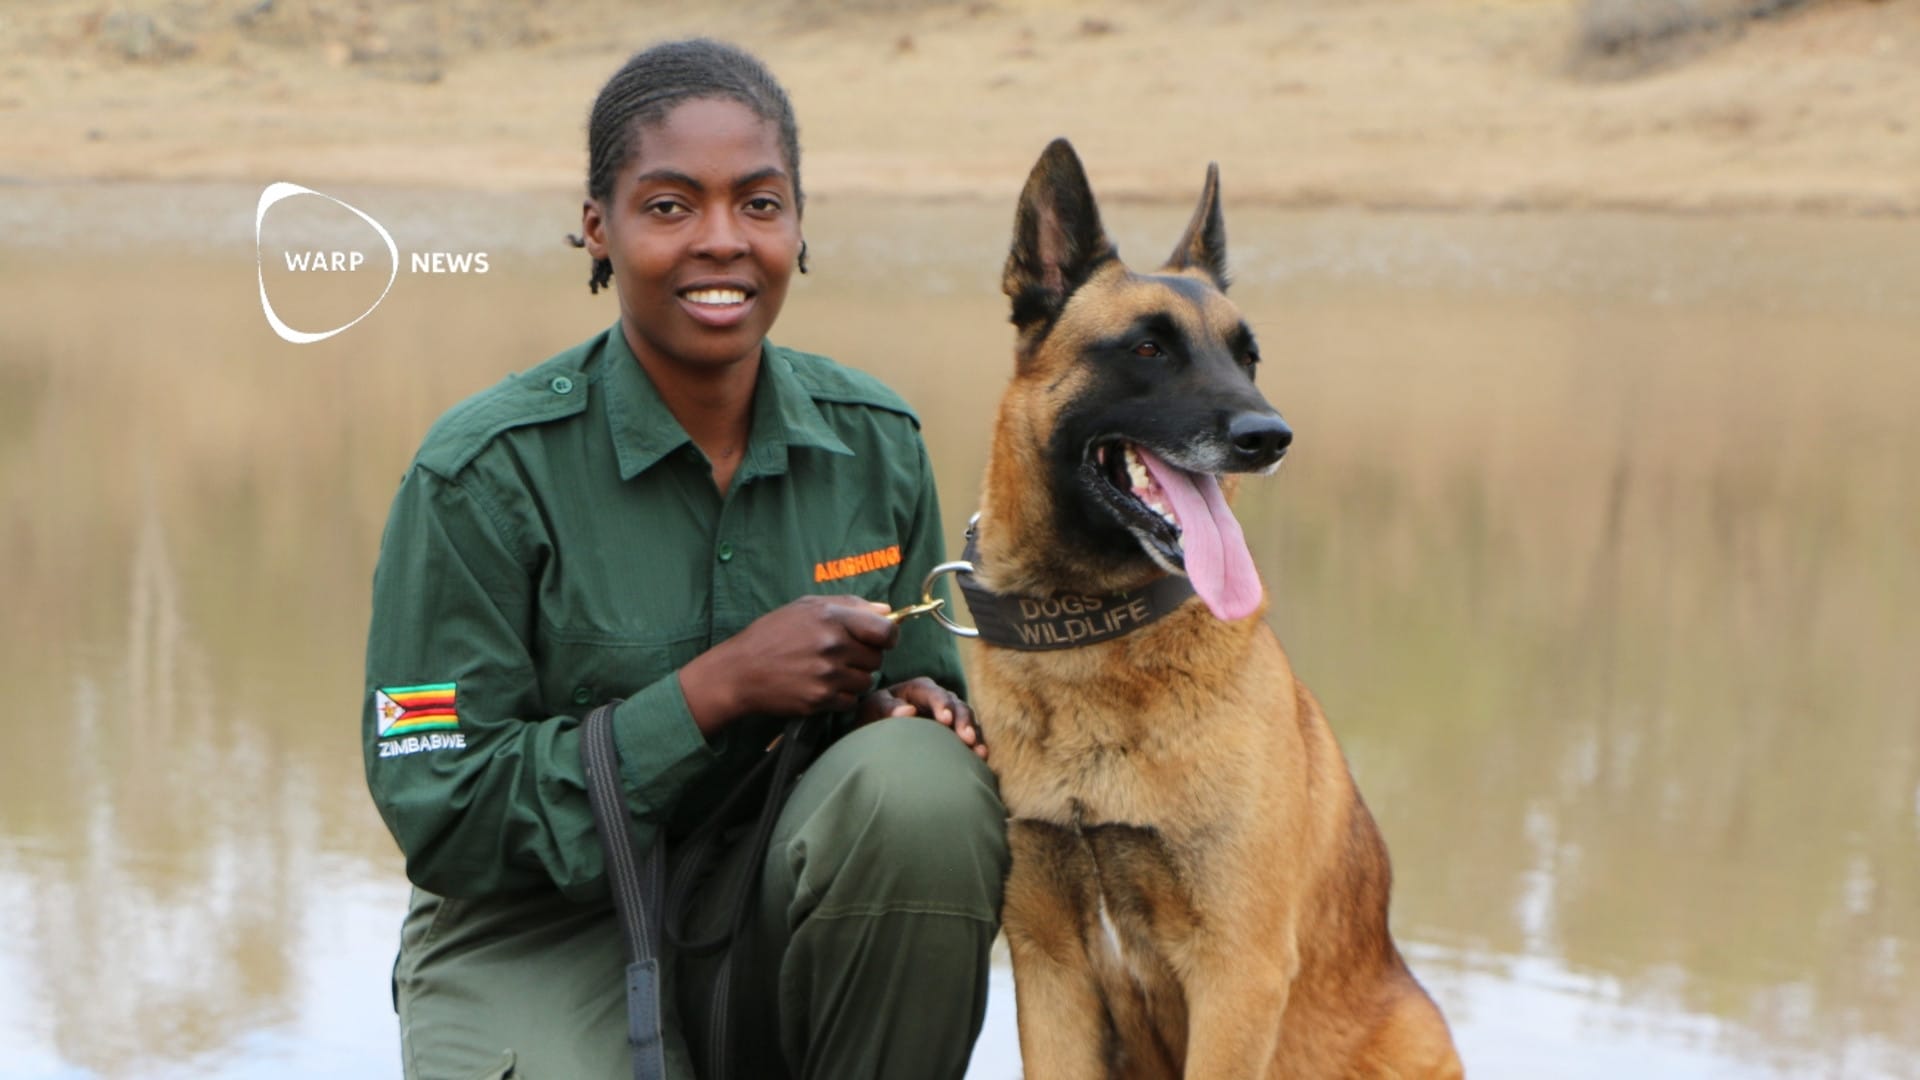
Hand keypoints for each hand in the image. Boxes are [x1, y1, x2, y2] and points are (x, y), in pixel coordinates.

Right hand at [680, 595, 898, 735]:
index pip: (885, 631)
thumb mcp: (807, 607)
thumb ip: (850, 604)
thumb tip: (886, 609)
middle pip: (877, 658)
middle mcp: (832, 645)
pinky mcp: (820, 699)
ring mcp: (827, 675)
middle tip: (841, 655)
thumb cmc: (772, 634)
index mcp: (832, 617)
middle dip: (864, 657)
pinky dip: (841, 696)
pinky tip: (822, 685)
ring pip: (866, 681)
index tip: (880, 639)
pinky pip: (850, 700)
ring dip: (853, 678)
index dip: (888, 636)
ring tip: (828, 670)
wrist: (740, 671)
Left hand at [861, 676, 986, 760]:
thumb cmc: (874, 717)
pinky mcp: (955, 732)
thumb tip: (908, 711)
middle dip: (963, 721)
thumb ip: (887, 708)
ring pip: (967, 720)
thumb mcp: (873, 708)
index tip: (945, 719)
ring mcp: (950, 715)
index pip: (933, 693)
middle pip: (956, 705)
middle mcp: (939, 699)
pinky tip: (981, 757)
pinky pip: (970, 736)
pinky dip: (976, 744)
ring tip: (978, 751)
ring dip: (974, 734)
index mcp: (919, 689)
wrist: (877, 735)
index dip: (941, 704)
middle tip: (966, 738)